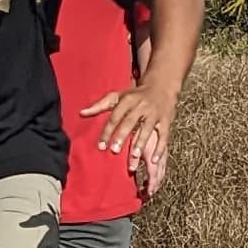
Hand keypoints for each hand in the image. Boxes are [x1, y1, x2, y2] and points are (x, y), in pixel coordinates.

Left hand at [83, 80, 177, 199]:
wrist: (161, 86)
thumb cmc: (135, 95)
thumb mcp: (117, 96)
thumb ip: (100, 105)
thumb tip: (81, 113)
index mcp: (128, 100)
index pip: (115, 117)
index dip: (107, 131)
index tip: (101, 146)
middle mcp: (141, 106)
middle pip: (130, 122)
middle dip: (122, 136)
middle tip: (115, 150)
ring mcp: (155, 113)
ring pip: (147, 129)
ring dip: (141, 142)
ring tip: (134, 156)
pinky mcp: (166, 120)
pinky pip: (164, 135)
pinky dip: (160, 148)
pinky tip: (154, 160)